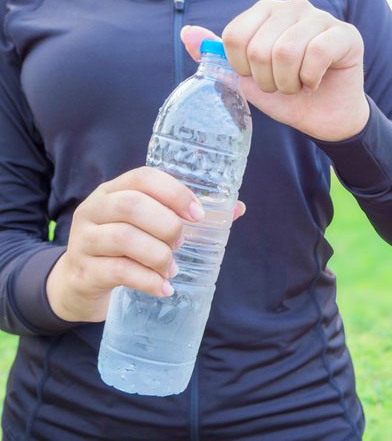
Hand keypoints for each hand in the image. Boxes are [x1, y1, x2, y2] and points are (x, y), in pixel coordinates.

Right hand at [46, 167, 245, 322]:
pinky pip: (117, 271)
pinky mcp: (83, 271)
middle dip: (167, 225)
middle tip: (182, 243)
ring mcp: (84, 240)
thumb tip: (237, 208)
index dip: (174, 193)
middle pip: (131, 205)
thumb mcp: (148, 226)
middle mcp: (95, 209)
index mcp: (115, 190)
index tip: (198, 215)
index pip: (143, 177)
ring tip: (172, 268)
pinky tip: (164, 288)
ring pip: (123, 238)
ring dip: (158, 255)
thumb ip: (187, 215)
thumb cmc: (125, 247)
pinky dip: (147, 281)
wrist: (80, 282)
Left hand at [181, 0, 369, 141]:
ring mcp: (321, 17)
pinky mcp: (345, 34)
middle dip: (268, 81)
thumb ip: (219, 57)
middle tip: (282, 86)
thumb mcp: (247, 80)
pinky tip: (315, 82)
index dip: (242, 68)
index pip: (235, 36)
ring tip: (298, 86)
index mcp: (265, 12)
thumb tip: (188, 34)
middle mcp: (292, 7)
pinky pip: (316, 55)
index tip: (258, 77)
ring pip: (287, 51)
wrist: (325, 118)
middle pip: (259, 47)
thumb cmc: (287, 96)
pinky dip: (310, 79)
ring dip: (289, 83)